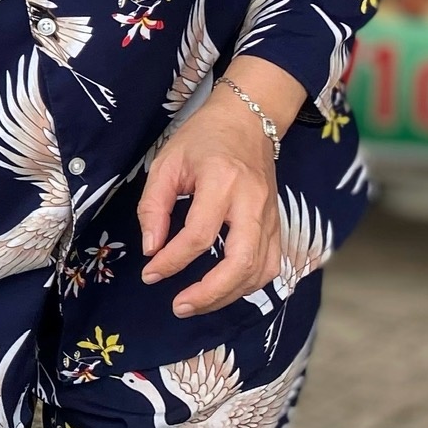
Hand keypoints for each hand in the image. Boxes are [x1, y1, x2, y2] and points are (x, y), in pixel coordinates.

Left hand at [137, 59, 300, 317]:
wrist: (247, 121)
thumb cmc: (201, 139)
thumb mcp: (166, 163)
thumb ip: (154, 206)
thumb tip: (151, 249)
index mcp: (222, 181)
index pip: (200, 234)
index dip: (172, 261)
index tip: (150, 274)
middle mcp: (252, 202)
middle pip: (241, 261)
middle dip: (209, 292)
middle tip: (179, 306)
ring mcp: (271, 215)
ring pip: (260, 269)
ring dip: (228, 295)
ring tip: (196, 304)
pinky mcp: (278, 224)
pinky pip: (270, 264)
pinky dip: (248, 285)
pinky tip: (223, 291)